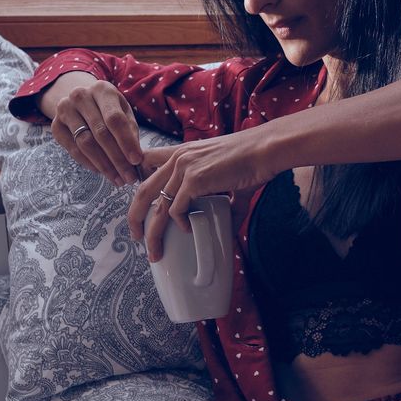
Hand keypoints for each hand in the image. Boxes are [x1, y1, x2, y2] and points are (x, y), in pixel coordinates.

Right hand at [45, 74, 143, 185]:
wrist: (81, 100)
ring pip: (85, 143)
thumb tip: (137, 160)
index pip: (115, 119)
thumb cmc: (108, 108)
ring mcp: (64, 110)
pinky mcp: (55, 126)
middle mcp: (80, 96)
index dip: (126, 141)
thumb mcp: (123, 111)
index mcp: (102, 89)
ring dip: (104, 165)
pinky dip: (88, 163)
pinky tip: (101, 171)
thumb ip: (130, 131)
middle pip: (100, 133)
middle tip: (129, 177)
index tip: (136, 161)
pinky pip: (73, 149)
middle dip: (117, 159)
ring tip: (117, 178)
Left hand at [129, 126, 280, 260]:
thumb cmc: (253, 160)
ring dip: (152, 232)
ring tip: (154, 250)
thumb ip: (226, 201)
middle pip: (143, 189)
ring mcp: (184, 167)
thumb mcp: (229, 178)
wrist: (266, 150)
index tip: (140, 203)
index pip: (148, 162)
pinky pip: (176, 208)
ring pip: (156, 204)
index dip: (140, 181)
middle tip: (135, 236)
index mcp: (184, 152)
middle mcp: (178, 158)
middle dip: (135, 216)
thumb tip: (230, 223)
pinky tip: (186, 229)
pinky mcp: (194, 179)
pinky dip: (179, 222)